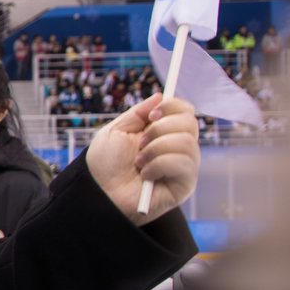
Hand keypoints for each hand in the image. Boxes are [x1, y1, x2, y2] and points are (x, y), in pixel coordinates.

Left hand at [84, 93, 199, 224]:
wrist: (99, 193)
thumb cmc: (104, 165)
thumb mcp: (115, 131)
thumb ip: (137, 113)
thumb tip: (160, 95)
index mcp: (162, 133)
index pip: (184, 111)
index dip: (172, 107)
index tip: (151, 115)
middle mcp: (177, 147)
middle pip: (190, 123)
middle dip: (160, 129)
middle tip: (141, 143)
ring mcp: (183, 166)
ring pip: (187, 142)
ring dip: (156, 148)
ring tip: (140, 162)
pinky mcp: (185, 184)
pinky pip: (184, 163)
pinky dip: (160, 164)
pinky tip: (146, 175)